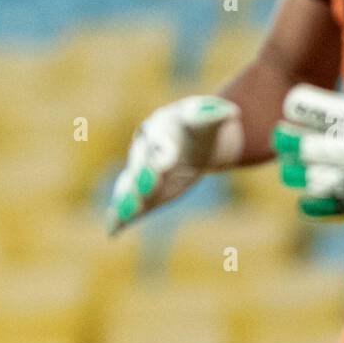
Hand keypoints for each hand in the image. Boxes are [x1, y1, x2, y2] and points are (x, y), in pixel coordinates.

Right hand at [107, 95, 242, 233]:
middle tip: (147, 189)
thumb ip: (213, 116)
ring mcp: (140, 171)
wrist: (191, 145)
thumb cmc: (200, 128)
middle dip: (144, 177)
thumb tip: (230, 113)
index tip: (168, 162)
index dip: (165, 151)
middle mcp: (145, 149)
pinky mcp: (141, 191)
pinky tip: (114, 229)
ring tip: (122, 217)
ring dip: (127, 201)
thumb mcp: (209, 119)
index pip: (162, 139)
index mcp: (162, 127)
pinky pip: (130, 202)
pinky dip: (120, 216)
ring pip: (131, 186)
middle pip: (142, 164)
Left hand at [274, 35, 343, 216]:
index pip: (335, 115)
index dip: (309, 108)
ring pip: (325, 180)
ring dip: (302, 174)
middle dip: (294, 143)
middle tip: (276, 136)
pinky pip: (343, 206)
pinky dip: (322, 205)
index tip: (289, 102)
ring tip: (285, 167)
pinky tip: (302, 202)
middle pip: (320, 150)